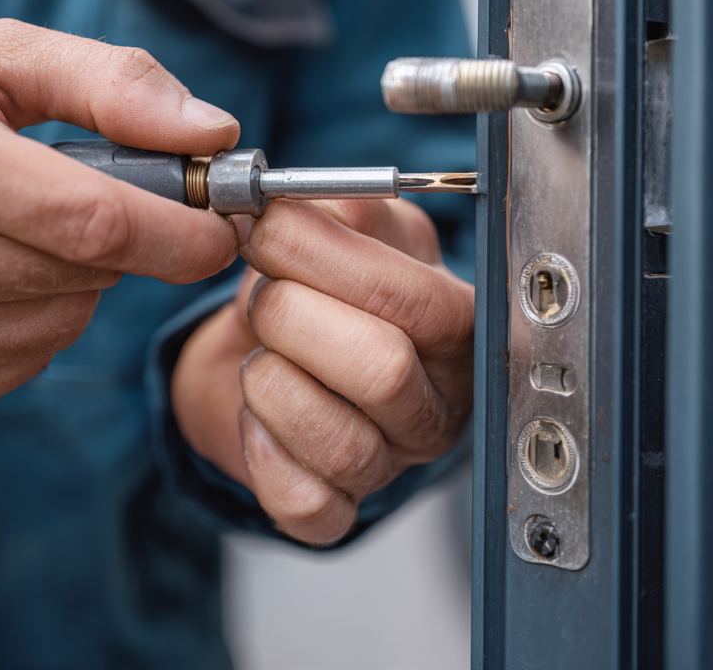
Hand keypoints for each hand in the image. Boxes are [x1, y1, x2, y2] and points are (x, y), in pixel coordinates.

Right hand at [0, 20, 239, 419]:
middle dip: (125, 240)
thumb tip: (215, 136)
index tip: (223, 224)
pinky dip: (35, 321)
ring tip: (21, 229)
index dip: (182, 231)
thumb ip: (112, 84)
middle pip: (87, 277)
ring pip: (65, 324)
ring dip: (76, 280)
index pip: (96, 222)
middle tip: (104, 198)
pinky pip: (27, 362)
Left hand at [171, 199, 472, 545]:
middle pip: (382, 370)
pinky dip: (261, 453)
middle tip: (262, 296)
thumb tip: (286, 204)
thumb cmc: (312, 284)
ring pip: (341, 442)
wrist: (257, 347)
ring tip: (261, 354)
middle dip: (292, 317)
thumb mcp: (339, 228)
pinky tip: (256, 416)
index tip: (266, 227)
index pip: (412, 298)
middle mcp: (439, 400)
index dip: (323, 258)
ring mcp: (393, 462)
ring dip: (271, 383)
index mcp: (456, 321)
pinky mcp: (338, 508)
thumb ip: (328, 209)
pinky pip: (305, 503)